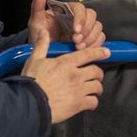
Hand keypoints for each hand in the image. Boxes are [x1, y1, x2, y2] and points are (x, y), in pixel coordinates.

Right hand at [23, 0, 108, 123]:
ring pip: (98, 86)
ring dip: (97, 88)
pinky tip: (89, 103)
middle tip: (95, 77)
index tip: (107, 52)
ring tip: (94, 91)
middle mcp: (75, 75)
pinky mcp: (79, 104)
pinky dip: (93, 102)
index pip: (88, 54)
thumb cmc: (31, 81)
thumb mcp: (34, 60)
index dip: (100, 52)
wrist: (30, 102)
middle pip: (97, 71)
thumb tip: (44, 32)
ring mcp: (78, 90)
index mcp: (66, 63)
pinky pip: (94, 102)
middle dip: (98, 74)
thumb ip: (42, 45)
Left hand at [31, 0, 104, 49]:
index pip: (79, 8)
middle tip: (76, 41)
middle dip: (86, 30)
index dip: (80, 18)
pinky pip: (100, 38)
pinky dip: (95, 44)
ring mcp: (85, 28)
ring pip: (97, 27)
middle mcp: (77, 17)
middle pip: (91, 15)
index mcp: (66, 10)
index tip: (76, 30)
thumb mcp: (35, 22)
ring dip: (91, 38)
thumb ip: (37, 7)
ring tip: (78, 47)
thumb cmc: (39, 37)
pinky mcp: (89, 38)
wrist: (43, 52)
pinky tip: (85, 50)